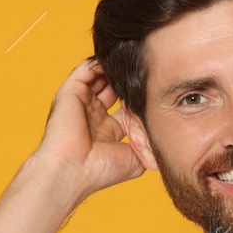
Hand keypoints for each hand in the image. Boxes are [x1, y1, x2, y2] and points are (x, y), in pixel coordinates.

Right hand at [30, 57, 145, 202]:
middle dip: (125, 81)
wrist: (73, 171)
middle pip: (112, 89)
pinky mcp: (70, 93)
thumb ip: (147, 144)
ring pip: (99, 76)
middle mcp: (93, 116)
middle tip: (142, 72)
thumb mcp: (135, 161)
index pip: (124, 107)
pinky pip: (85, 69)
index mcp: (107, 132)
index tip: (153, 91)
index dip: (137, 99)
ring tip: (129, 63)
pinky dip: (98, 62)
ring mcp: (81, 103)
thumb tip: (162, 136)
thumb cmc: (100, 171)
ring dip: (113, 69)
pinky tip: (113, 62)